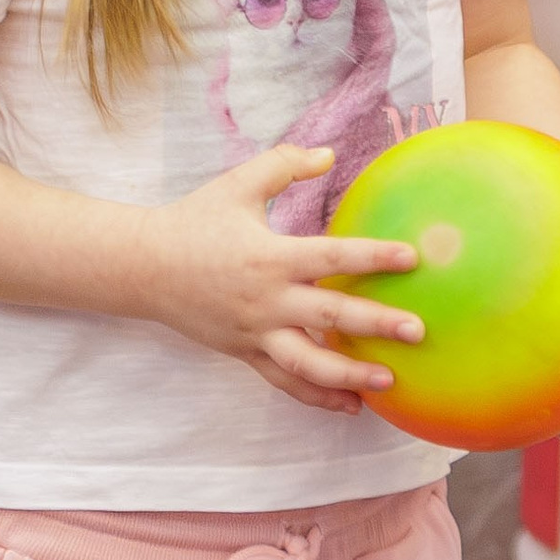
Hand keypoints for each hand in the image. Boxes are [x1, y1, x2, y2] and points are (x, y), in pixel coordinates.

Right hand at [130, 146, 422, 414]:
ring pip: (308, 364)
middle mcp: (266, 300)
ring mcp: (255, 332)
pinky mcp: (245, 353)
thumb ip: (284, 165)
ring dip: (350, 376)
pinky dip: (318, 396)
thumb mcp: (237, 184)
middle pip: (329, 317)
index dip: (372, 258)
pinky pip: (285, 381)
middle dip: (375, 325)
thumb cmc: (194, 221)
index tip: (411, 258)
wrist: (142, 267)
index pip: (330, 258)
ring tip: (389, 382)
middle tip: (417, 331)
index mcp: (270, 256)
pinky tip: (352, 406)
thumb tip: (329, 153)